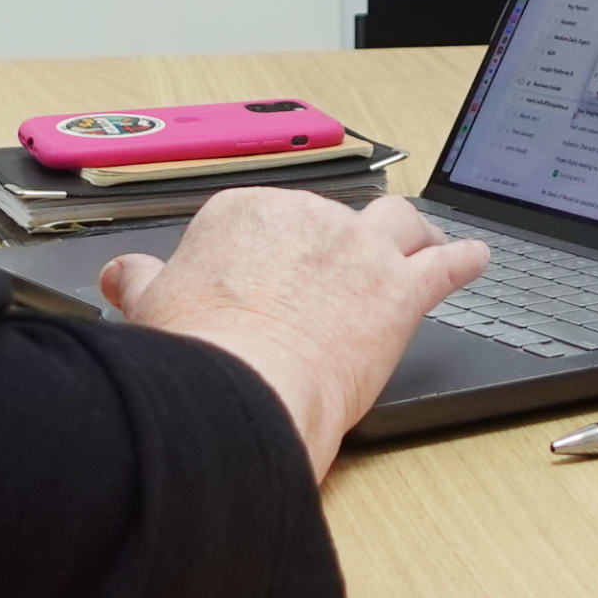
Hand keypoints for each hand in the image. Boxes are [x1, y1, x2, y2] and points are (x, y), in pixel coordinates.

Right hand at [98, 190, 487, 479]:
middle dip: (340, 247)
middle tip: (341, 274)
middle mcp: (307, 218)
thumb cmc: (197, 351)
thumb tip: (123, 273)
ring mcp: (358, 250)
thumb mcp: (152, 307)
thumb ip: (143, 282)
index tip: (271, 280)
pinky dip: (463, 261)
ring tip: (421, 243)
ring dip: (411, 234)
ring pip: (397, 225)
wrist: (242, 383)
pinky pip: (443, 266)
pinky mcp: (399, 291)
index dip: (272, 256)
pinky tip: (474, 259)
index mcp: (244, 215)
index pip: (267, 223)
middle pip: (334, 223)